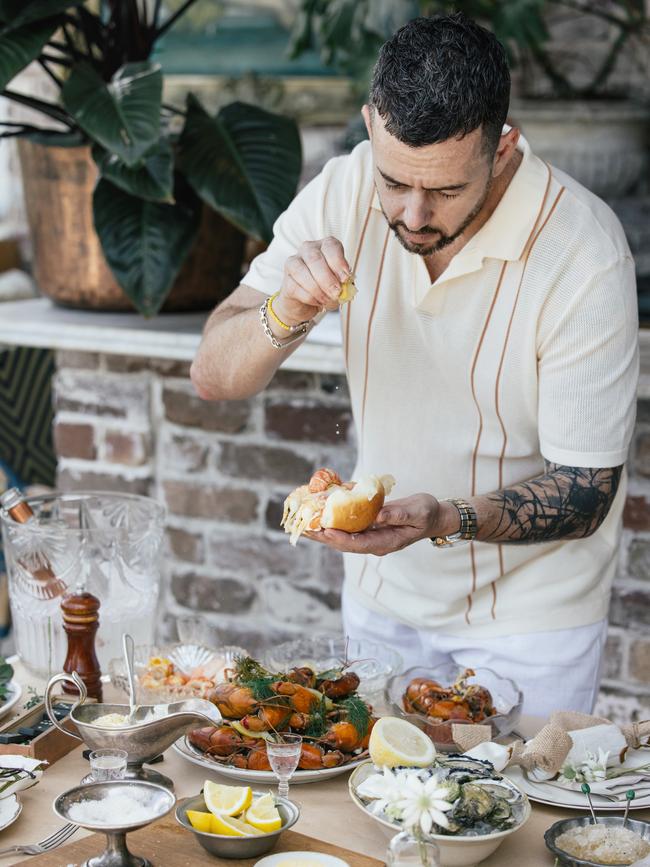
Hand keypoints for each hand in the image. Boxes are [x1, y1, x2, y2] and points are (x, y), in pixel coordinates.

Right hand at [273, 237, 351, 326]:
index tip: (345, 278)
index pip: (331, 246)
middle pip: (315, 259)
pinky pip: (296, 287)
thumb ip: (344, 284)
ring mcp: (294, 263)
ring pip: (302, 271)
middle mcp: (308, 249)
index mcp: (325, 246)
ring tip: (327, 300)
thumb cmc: (326, 288)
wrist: (304, 302)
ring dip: (317, 289)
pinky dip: (310, 298)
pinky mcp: (286, 280)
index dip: (338, 262)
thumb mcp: (340, 284)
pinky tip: (317, 302)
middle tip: (336, 293)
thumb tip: (346, 288)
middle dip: (328, 278)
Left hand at [306, 494, 458, 555]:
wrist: (433, 516)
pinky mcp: (368, 528)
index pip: (358, 544)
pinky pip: (347, 526)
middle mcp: (374, 543)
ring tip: (302, 522)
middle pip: (344, 543)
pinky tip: (319, 512)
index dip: (340, 539)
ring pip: (342, 536)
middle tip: (302, 528)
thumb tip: (377, 516)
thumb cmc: (427, 514)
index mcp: (386, 542)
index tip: (324, 531)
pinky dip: (332, 520)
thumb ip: (398, 514)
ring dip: (323, 529)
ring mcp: (370, 536)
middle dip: (323, 536)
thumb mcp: (417, 512)